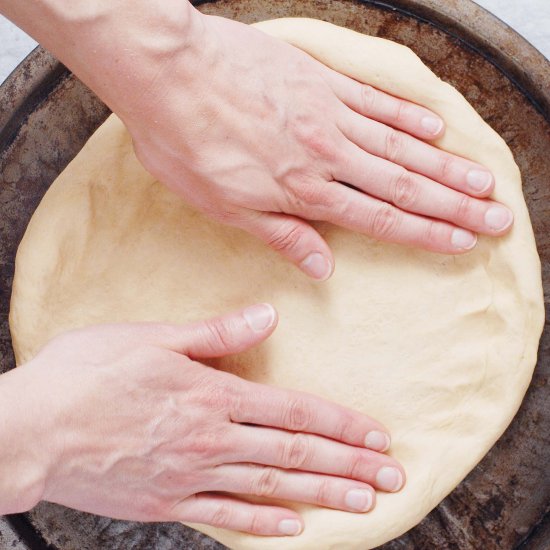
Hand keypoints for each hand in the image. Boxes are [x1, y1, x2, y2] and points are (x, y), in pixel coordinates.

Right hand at [9, 304, 403, 535]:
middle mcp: (211, 439)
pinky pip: (226, 517)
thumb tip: (267, 317)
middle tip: (392, 476)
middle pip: (294, 453)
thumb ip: (217, 332)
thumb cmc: (87, 372)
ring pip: (271, 488)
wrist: (30, 429)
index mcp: (211, 394)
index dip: (340, 423)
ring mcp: (190, 476)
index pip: (293, 410)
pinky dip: (264, 523)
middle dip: (348, 465)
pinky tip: (295, 528)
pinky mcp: (166, 503)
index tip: (376, 435)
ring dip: (321, 495)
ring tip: (363, 503)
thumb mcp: (152, 336)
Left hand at [125, 11, 512, 280]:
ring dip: (445, 163)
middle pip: (404, 183)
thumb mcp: (224, 207)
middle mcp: (328, 153)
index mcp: (304, 190)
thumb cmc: (186, 143)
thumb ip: (281, 235)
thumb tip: (323, 268)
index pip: (380, 218)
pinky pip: (376, 99)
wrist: (168, 72)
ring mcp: (328, 111)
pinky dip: (409, 114)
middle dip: (455, 204)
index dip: (426, 233)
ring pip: (400, 143)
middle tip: (498, 217)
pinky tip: (436, 126)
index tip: (463, 242)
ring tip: (483, 181)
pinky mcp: (320, 78)